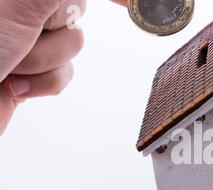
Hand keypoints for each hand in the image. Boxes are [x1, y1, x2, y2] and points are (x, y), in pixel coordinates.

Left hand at [0, 0, 85, 134]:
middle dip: (52, 29)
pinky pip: (65, 72)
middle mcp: (20, 6)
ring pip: (73, 43)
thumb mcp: (17, 4)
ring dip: (44, 61)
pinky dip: (44, 83)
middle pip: (76, 8)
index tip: (126, 2)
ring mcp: (26, 37)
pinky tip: (14, 83)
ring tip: (8, 65)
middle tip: (18, 36)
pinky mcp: (31, 68)